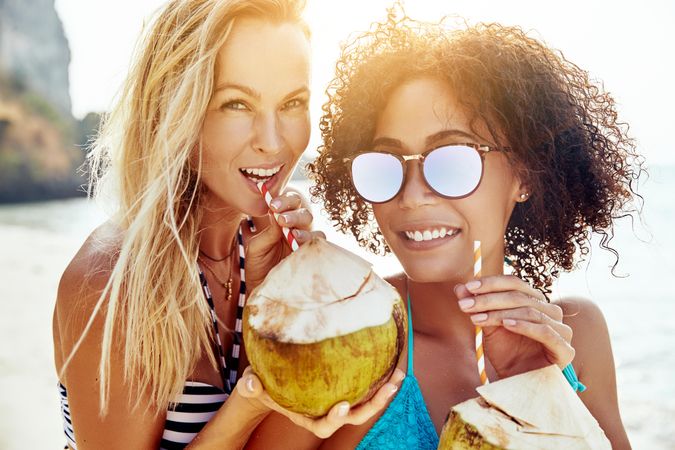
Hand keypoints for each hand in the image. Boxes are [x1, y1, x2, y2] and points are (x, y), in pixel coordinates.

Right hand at [236, 366, 405, 438]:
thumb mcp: (252, 385)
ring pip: (364, 403)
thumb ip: (251, 385)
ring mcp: (335, 400)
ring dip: (383, 392)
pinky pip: (363, 386)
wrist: (270, 381)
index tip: (342, 405)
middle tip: (388, 389)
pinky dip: (377, 377)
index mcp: (305, 415)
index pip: (322, 426)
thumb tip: (250, 382)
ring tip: (398, 376)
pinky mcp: (343, 387)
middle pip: (352, 416)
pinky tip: (390, 361)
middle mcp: (324, 411)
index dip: (334, 419)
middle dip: (372, 406)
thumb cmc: (261, 384)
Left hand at [245, 189, 324, 292]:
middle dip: (294, 213)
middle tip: (282, 218)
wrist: (262, 290)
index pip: (290, 204)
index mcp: (282, 223)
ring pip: (314, 228)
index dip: (285, 200)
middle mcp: (297, 230)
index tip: (273, 205)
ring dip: (303, 229)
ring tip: (293, 235)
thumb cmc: (258, 268)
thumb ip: (267, 232)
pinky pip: (320, 245)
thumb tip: (275, 213)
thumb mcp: (256, 248)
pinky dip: (312, 243)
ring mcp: (306, 243)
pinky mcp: (313, 256)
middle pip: (305, 212)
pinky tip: (300, 245)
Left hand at [455, 275, 574, 378]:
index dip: (491, 282)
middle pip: (520, 295)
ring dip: (499, 313)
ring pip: (529, 311)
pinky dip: (524, 326)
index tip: (468, 286)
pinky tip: (506, 325)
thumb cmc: (506, 354)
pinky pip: (545, 331)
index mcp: (535, 302)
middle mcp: (550, 311)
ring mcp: (561, 329)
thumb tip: (459, 287)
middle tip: (465, 304)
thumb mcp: (488, 327)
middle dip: (488, 299)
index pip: (515, 283)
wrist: (517, 385)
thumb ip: (478, 307)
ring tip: (477, 318)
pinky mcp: (565, 349)